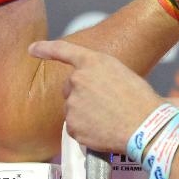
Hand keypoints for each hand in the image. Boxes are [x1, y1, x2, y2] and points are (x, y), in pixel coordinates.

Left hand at [28, 40, 161, 153]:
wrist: (146, 126)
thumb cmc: (141, 100)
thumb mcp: (122, 73)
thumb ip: (97, 75)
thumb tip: (85, 87)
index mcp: (93, 62)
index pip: (63, 50)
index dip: (46, 48)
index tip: (32, 49)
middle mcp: (77, 80)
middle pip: (69, 87)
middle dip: (81, 94)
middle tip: (105, 104)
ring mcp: (72, 104)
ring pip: (72, 108)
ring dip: (85, 113)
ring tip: (109, 117)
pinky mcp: (72, 126)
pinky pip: (75, 127)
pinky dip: (86, 130)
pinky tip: (104, 130)